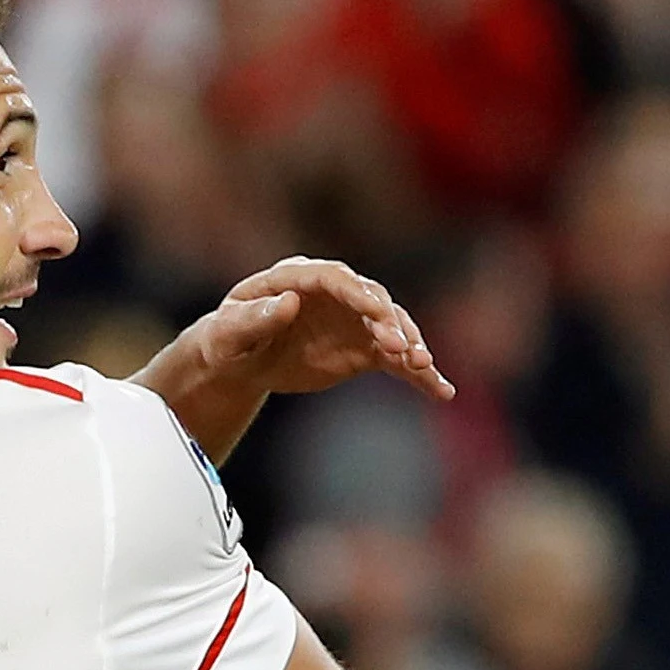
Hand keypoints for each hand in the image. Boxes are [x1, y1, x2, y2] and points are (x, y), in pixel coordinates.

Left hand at [184, 258, 455, 401]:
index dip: (356, 293)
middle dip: (389, 322)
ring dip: (410, 345)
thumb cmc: (228, 339)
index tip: (375, 310)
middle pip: (372, 301)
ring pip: (392, 327)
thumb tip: (288, 302)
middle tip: (401, 347)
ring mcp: (355, 319)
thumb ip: (255, 317)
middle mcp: (335, 293)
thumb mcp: (228, 332)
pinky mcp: (365, 347)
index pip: (334, 279)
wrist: (240, 362)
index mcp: (298, 277)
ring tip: (422, 366)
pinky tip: (441, 391)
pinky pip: (397, 359)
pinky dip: (419, 374)